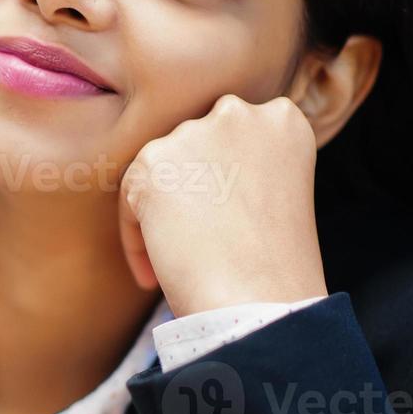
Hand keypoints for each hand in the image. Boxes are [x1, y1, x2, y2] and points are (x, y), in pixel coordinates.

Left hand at [117, 93, 328, 316]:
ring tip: (179, 258)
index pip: (232, 136)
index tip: (224, 215)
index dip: (223, 178)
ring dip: (162, 211)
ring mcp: (194, 133)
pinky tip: (152, 276)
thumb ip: (246, 166)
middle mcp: (239, 114)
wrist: (260, 299)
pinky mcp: (152, 162)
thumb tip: (199, 171)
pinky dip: (135, 237)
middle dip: (190, 188)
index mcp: (283, 120)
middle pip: (194, 149)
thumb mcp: (280, 194)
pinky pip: (129, 199)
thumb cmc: (277, 265)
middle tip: (198, 236)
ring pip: (160, 172)